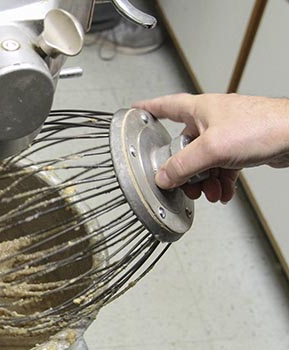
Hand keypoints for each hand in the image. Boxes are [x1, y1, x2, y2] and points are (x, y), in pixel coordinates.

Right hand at [132, 93, 288, 202]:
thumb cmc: (262, 126)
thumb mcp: (212, 149)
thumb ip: (183, 165)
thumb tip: (164, 177)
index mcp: (200, 109)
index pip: (166, 106)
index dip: (149, 109)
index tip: (136, 112)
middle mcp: (212, 119)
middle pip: (185, 145)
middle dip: (184, 169)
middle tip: (182, 183)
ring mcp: (228, 134)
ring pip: (204, 161)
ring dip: (204, 180)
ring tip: (208, 192)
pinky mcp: (242, 147)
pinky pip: (222, 168)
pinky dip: (220, 182)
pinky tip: (223, 192)